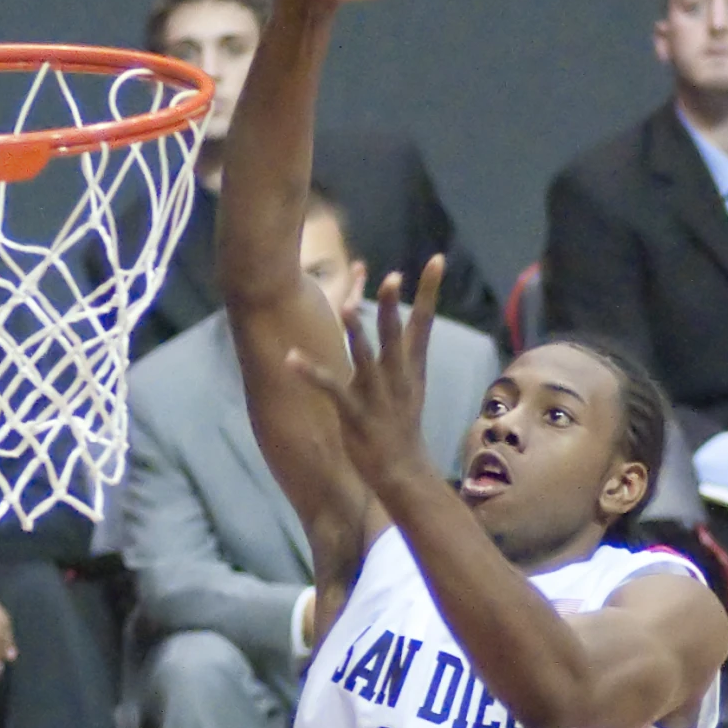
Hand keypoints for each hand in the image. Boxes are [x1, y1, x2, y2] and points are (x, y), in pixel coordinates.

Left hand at [286, 259, 441, 498]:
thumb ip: (404, 349)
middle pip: (396, 336)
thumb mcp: (411, 382)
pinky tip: (291, 358)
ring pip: (366, 359)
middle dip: (393, 307)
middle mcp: (396, 377)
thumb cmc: (402, 423)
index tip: (437, 258)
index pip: (424, 321)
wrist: (403, 469)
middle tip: (392, 278)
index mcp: (410, 367)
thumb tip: (402, 321)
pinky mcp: (354, 414)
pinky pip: (331, 389)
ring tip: (348, 309)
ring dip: (358, 334)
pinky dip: (311, 374)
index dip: (430, 290)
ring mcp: (376, 396)